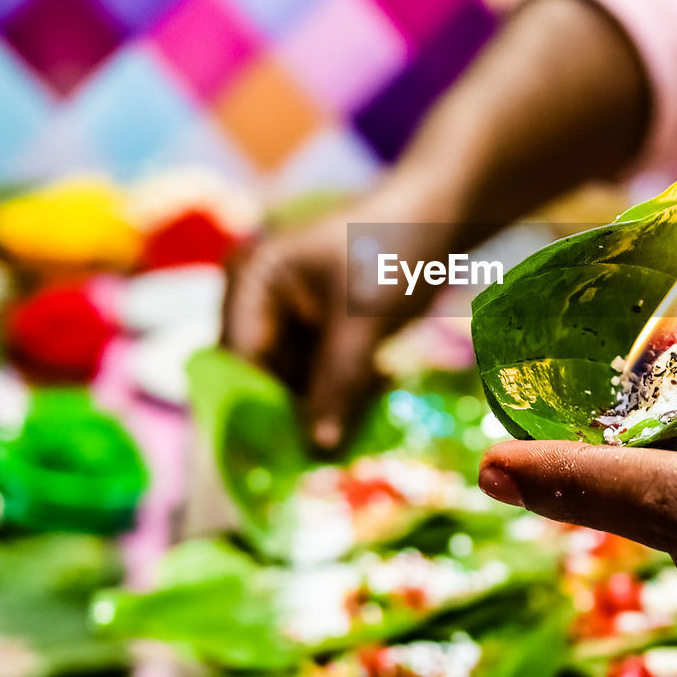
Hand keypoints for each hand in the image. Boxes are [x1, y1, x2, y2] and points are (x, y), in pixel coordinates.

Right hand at [222, 190, 445, 447]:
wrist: (439, 215)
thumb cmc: (396, 250)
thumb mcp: (363, 321)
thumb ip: (337, 383)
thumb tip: (317, 447)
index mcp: (250, 281)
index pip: (236, 361)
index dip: (253, 411)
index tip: (274, 461)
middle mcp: (254, 299)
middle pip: (259, 375)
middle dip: (289, 415)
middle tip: (318, 460)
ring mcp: (284, 314)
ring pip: (290, 381)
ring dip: (318, 408)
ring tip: (347, 435)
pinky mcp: (313, 328)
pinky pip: (315, 373)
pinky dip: (337, 391)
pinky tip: (368, 400)